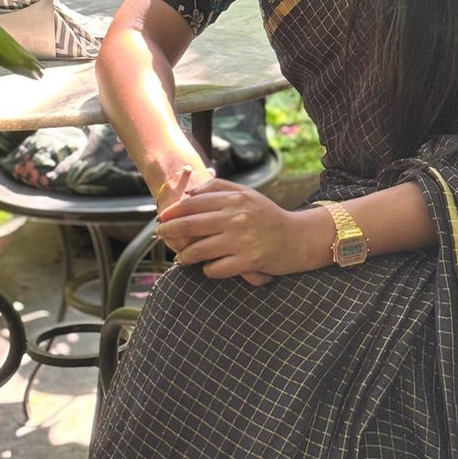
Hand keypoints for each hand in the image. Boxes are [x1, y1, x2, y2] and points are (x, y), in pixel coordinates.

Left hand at [158, 178, 330, 285]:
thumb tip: (188, 194)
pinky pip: (215, 269)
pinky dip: (208, 270)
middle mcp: (236, 218)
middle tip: (160, 235)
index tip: (162, 218)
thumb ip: (218, 188)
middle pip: (190, 225)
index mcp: (235, 199)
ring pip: (199, 250)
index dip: (173, 211)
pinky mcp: (247, 262)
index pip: (193, 203)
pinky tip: (209, 268)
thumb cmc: (268, 216)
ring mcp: (241, 241)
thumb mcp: (247, 194)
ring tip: (181, 257)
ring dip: (185, 255)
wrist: (298, 238)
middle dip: (169, 231)